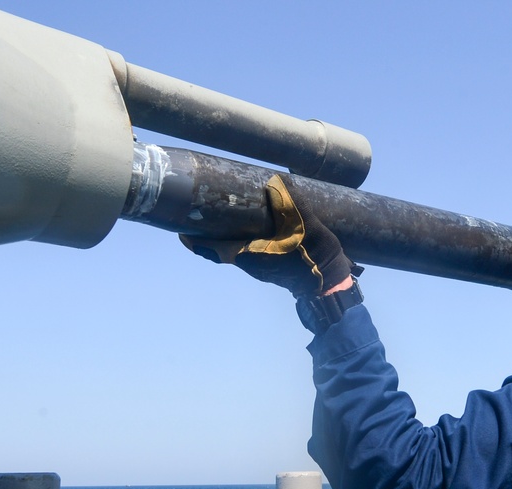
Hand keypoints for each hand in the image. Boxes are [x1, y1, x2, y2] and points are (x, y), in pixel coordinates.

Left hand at [180, 174, 354, 295]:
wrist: (331, 284)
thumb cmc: (315, 259)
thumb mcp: (306, 227)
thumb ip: (291, 204)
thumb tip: (276, 181)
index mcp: (251, 254)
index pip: (212, 249)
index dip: (195, 239)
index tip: (181, 228)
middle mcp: (251, 264)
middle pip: (218, 249)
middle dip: (207, 233)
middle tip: (199, 212)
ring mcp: (260, 268)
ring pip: (232, 251)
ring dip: (223, 237)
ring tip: (221, 215)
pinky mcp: (271, 268)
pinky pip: (247, 252)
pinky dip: (240, 240)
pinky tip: (249, 226)